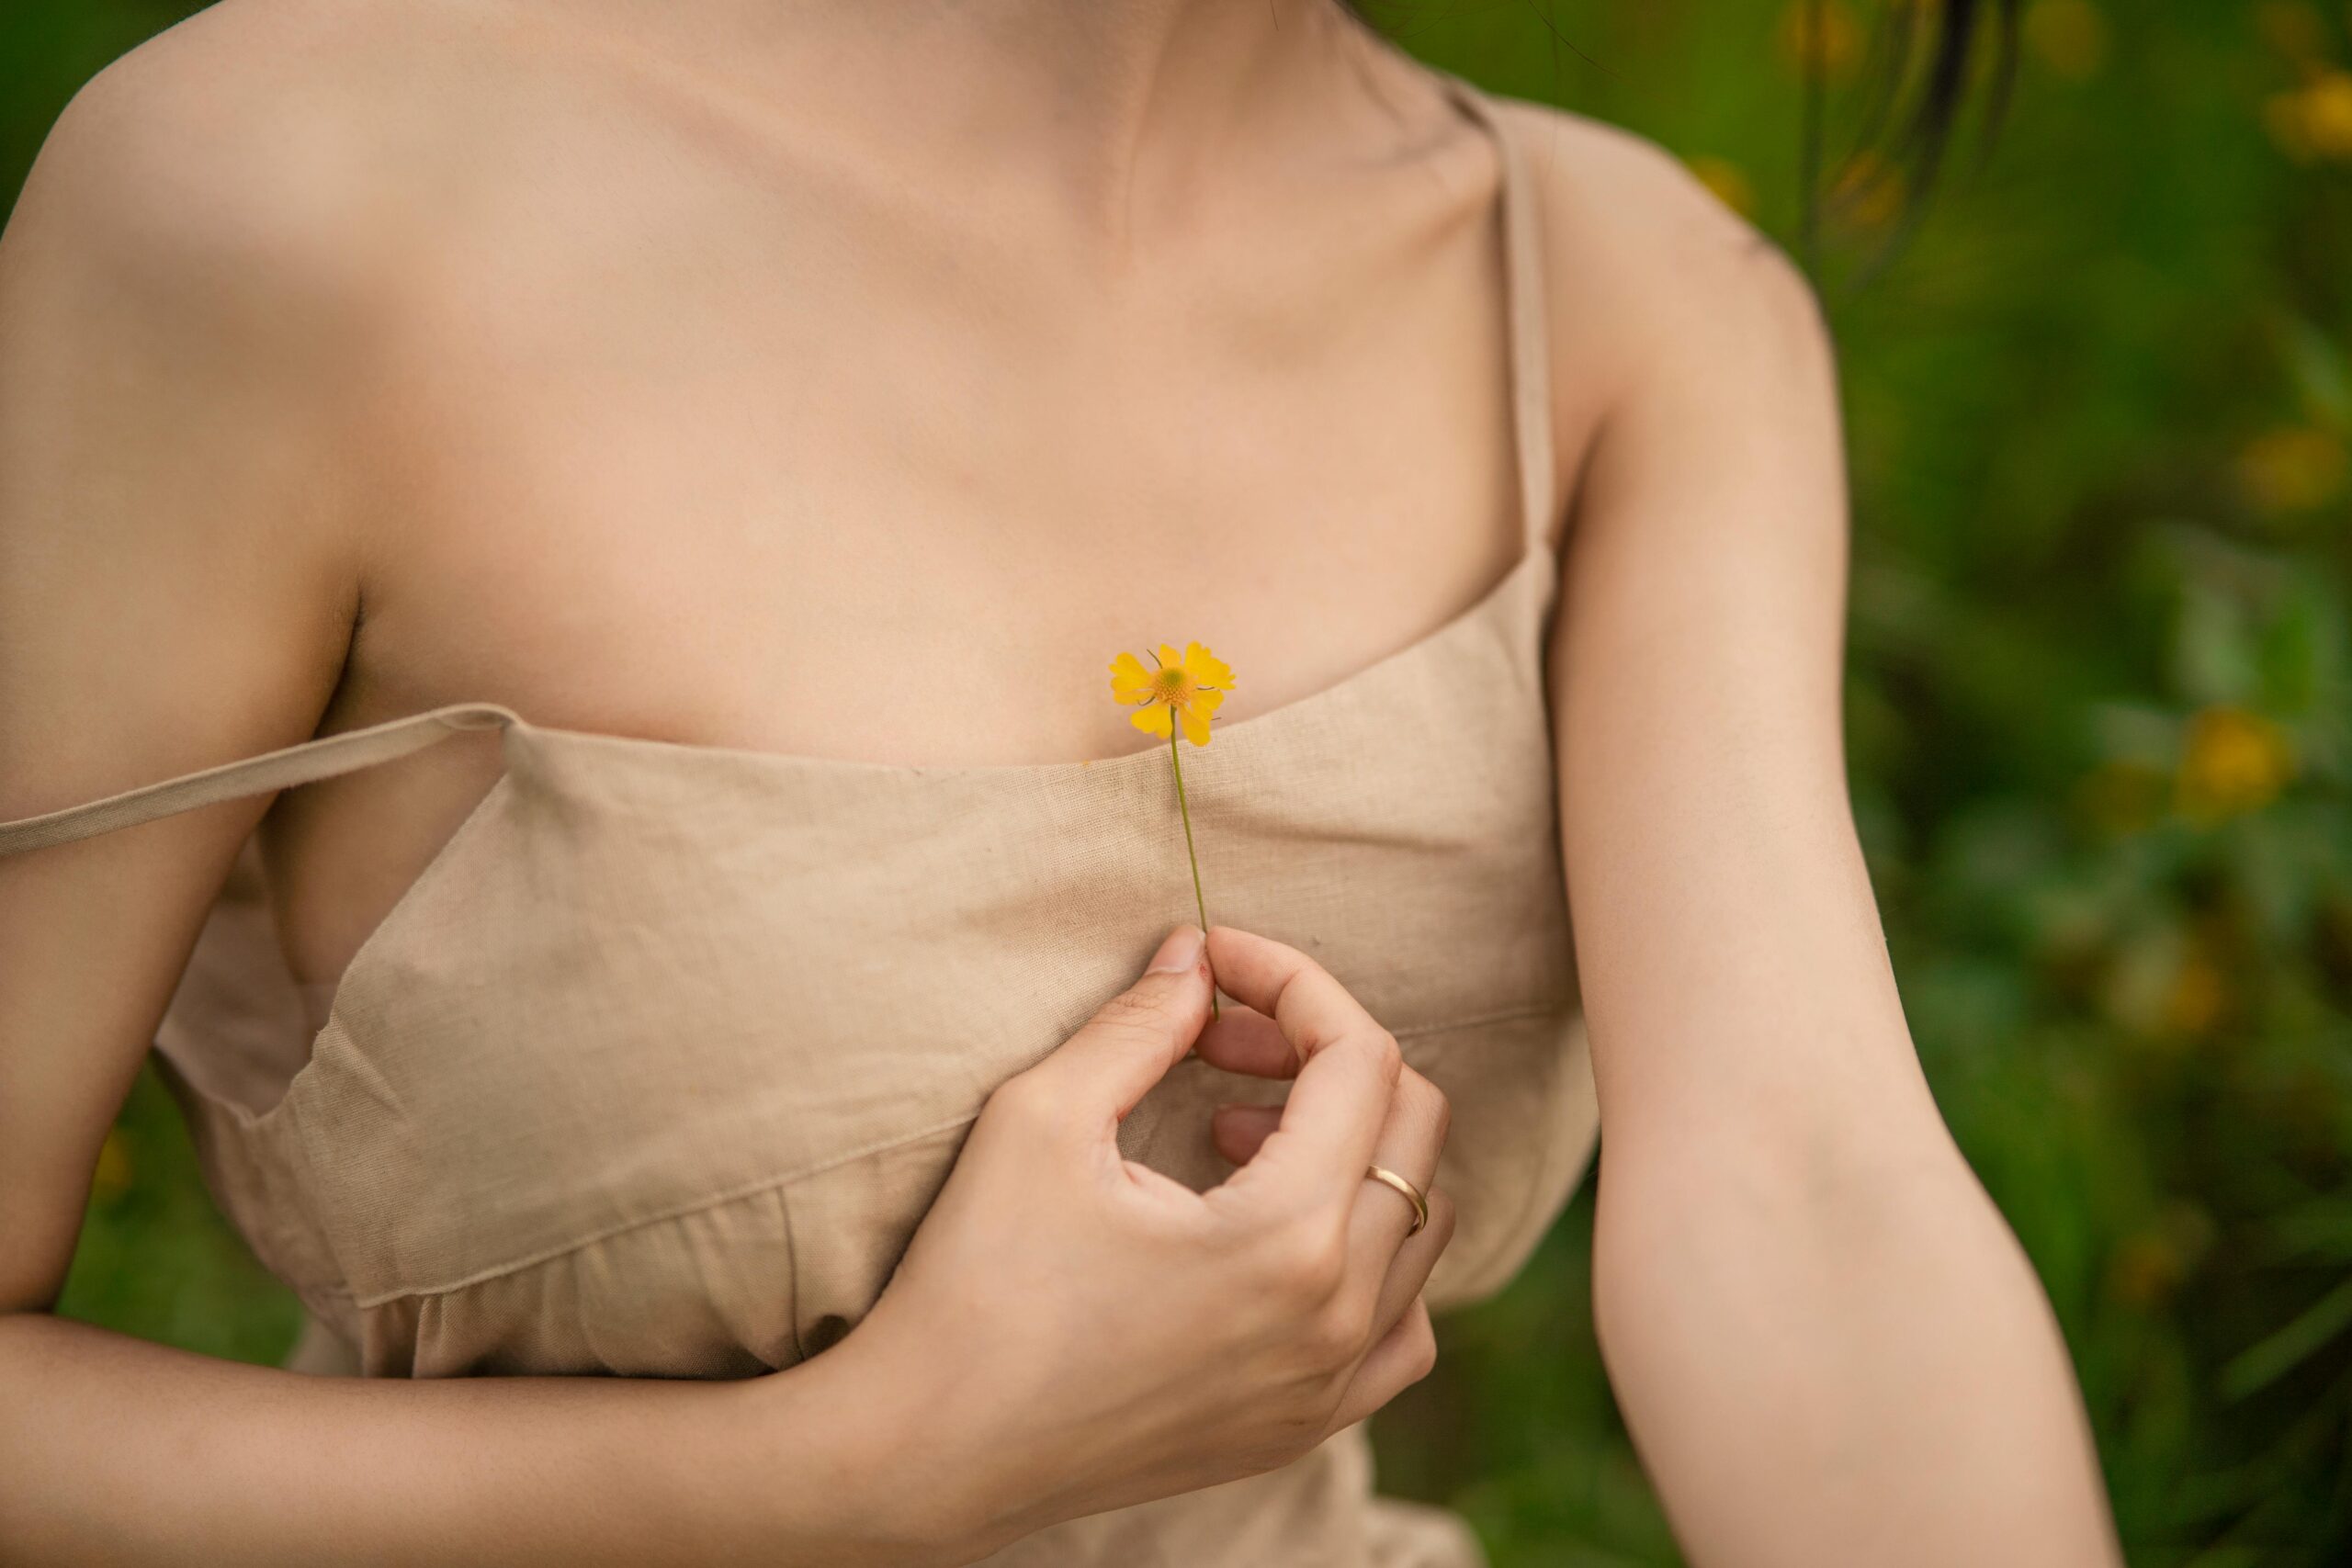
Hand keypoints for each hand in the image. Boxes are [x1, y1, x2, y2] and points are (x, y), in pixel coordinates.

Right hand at [838, 923, 1454, 1560]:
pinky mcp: (1306, 1426)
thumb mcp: (1042, 1119)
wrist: (932, 1451)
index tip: (1215, 960)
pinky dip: (1371, 1251)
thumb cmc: (977, 1282)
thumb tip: (1197, 958)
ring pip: (1422, 1219)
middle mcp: (1338, 1316)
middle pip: (1413, 1125)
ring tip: (1238, 1132)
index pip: (1359, 1059)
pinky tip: (1281, 1230)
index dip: (1292, 981)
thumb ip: (1141, 1022)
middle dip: (1323, 1053)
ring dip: (1353, 1146)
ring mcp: (1331, 1383)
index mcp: (1288, 1236)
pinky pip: (1402, 1321)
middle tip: (1219, 1041)